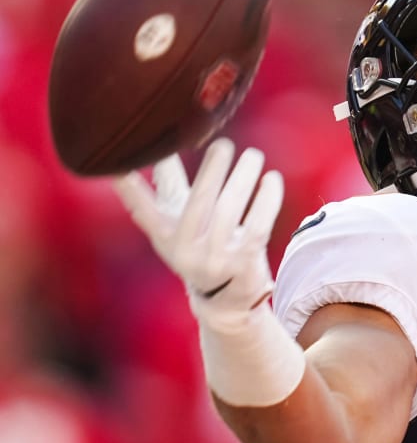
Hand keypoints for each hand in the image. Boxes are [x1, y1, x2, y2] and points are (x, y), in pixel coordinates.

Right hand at [114, 139, 283, 328]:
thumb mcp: (175, 221)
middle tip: (224, 144)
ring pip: (230, 210)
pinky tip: (271, 179)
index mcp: (163, 234)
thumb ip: (166, 183)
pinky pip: (258, 226)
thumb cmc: (199, 246)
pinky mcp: (244, 264)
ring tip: (253, 155)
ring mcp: (215, 259)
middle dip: (212, 170)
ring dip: (244, 177)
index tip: (118, 163)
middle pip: (199, 201)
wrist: (226, 300)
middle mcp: (185, 249)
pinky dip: (267, 200)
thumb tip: (156, 142)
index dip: (128, 186)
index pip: (141, 207)